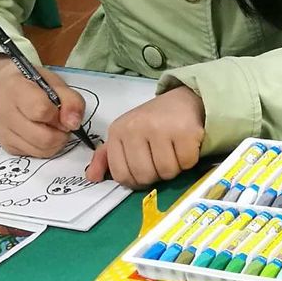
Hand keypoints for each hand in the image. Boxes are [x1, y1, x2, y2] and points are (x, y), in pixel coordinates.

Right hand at [0, 54, 87, 160]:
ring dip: (55, 142)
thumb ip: (71, 101)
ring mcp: (4, 132)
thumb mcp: (57, 84)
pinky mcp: (7, 146)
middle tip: (60, 122)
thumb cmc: (33, 85)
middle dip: (60, 132)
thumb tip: (73, 124)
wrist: (5, 89)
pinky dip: (45, 147)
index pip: (42, 111)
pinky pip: (35, 154)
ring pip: (42, 150)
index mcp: (16, 90)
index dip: (59, 115)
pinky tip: (41, 133)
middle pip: (44, 138)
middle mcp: (5, 113)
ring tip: (51, 127)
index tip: (62, 110)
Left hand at [87, 86, 204, 188]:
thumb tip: (92, 177)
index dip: (136, 180)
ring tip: (174, 151)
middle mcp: (136, 128)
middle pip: (144, 175)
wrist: (184, 100)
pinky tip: (186, 146)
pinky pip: (186, 163)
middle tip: (162, 159)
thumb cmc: (154, 121)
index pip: (121, 174)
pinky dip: (189, 160)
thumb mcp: (126, 134)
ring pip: (167, 172)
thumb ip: (107, 156)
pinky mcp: (185, 131)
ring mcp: (161, 129)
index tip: (145, 169)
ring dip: (175, 168)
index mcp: (118, 131)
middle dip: (157, 175)